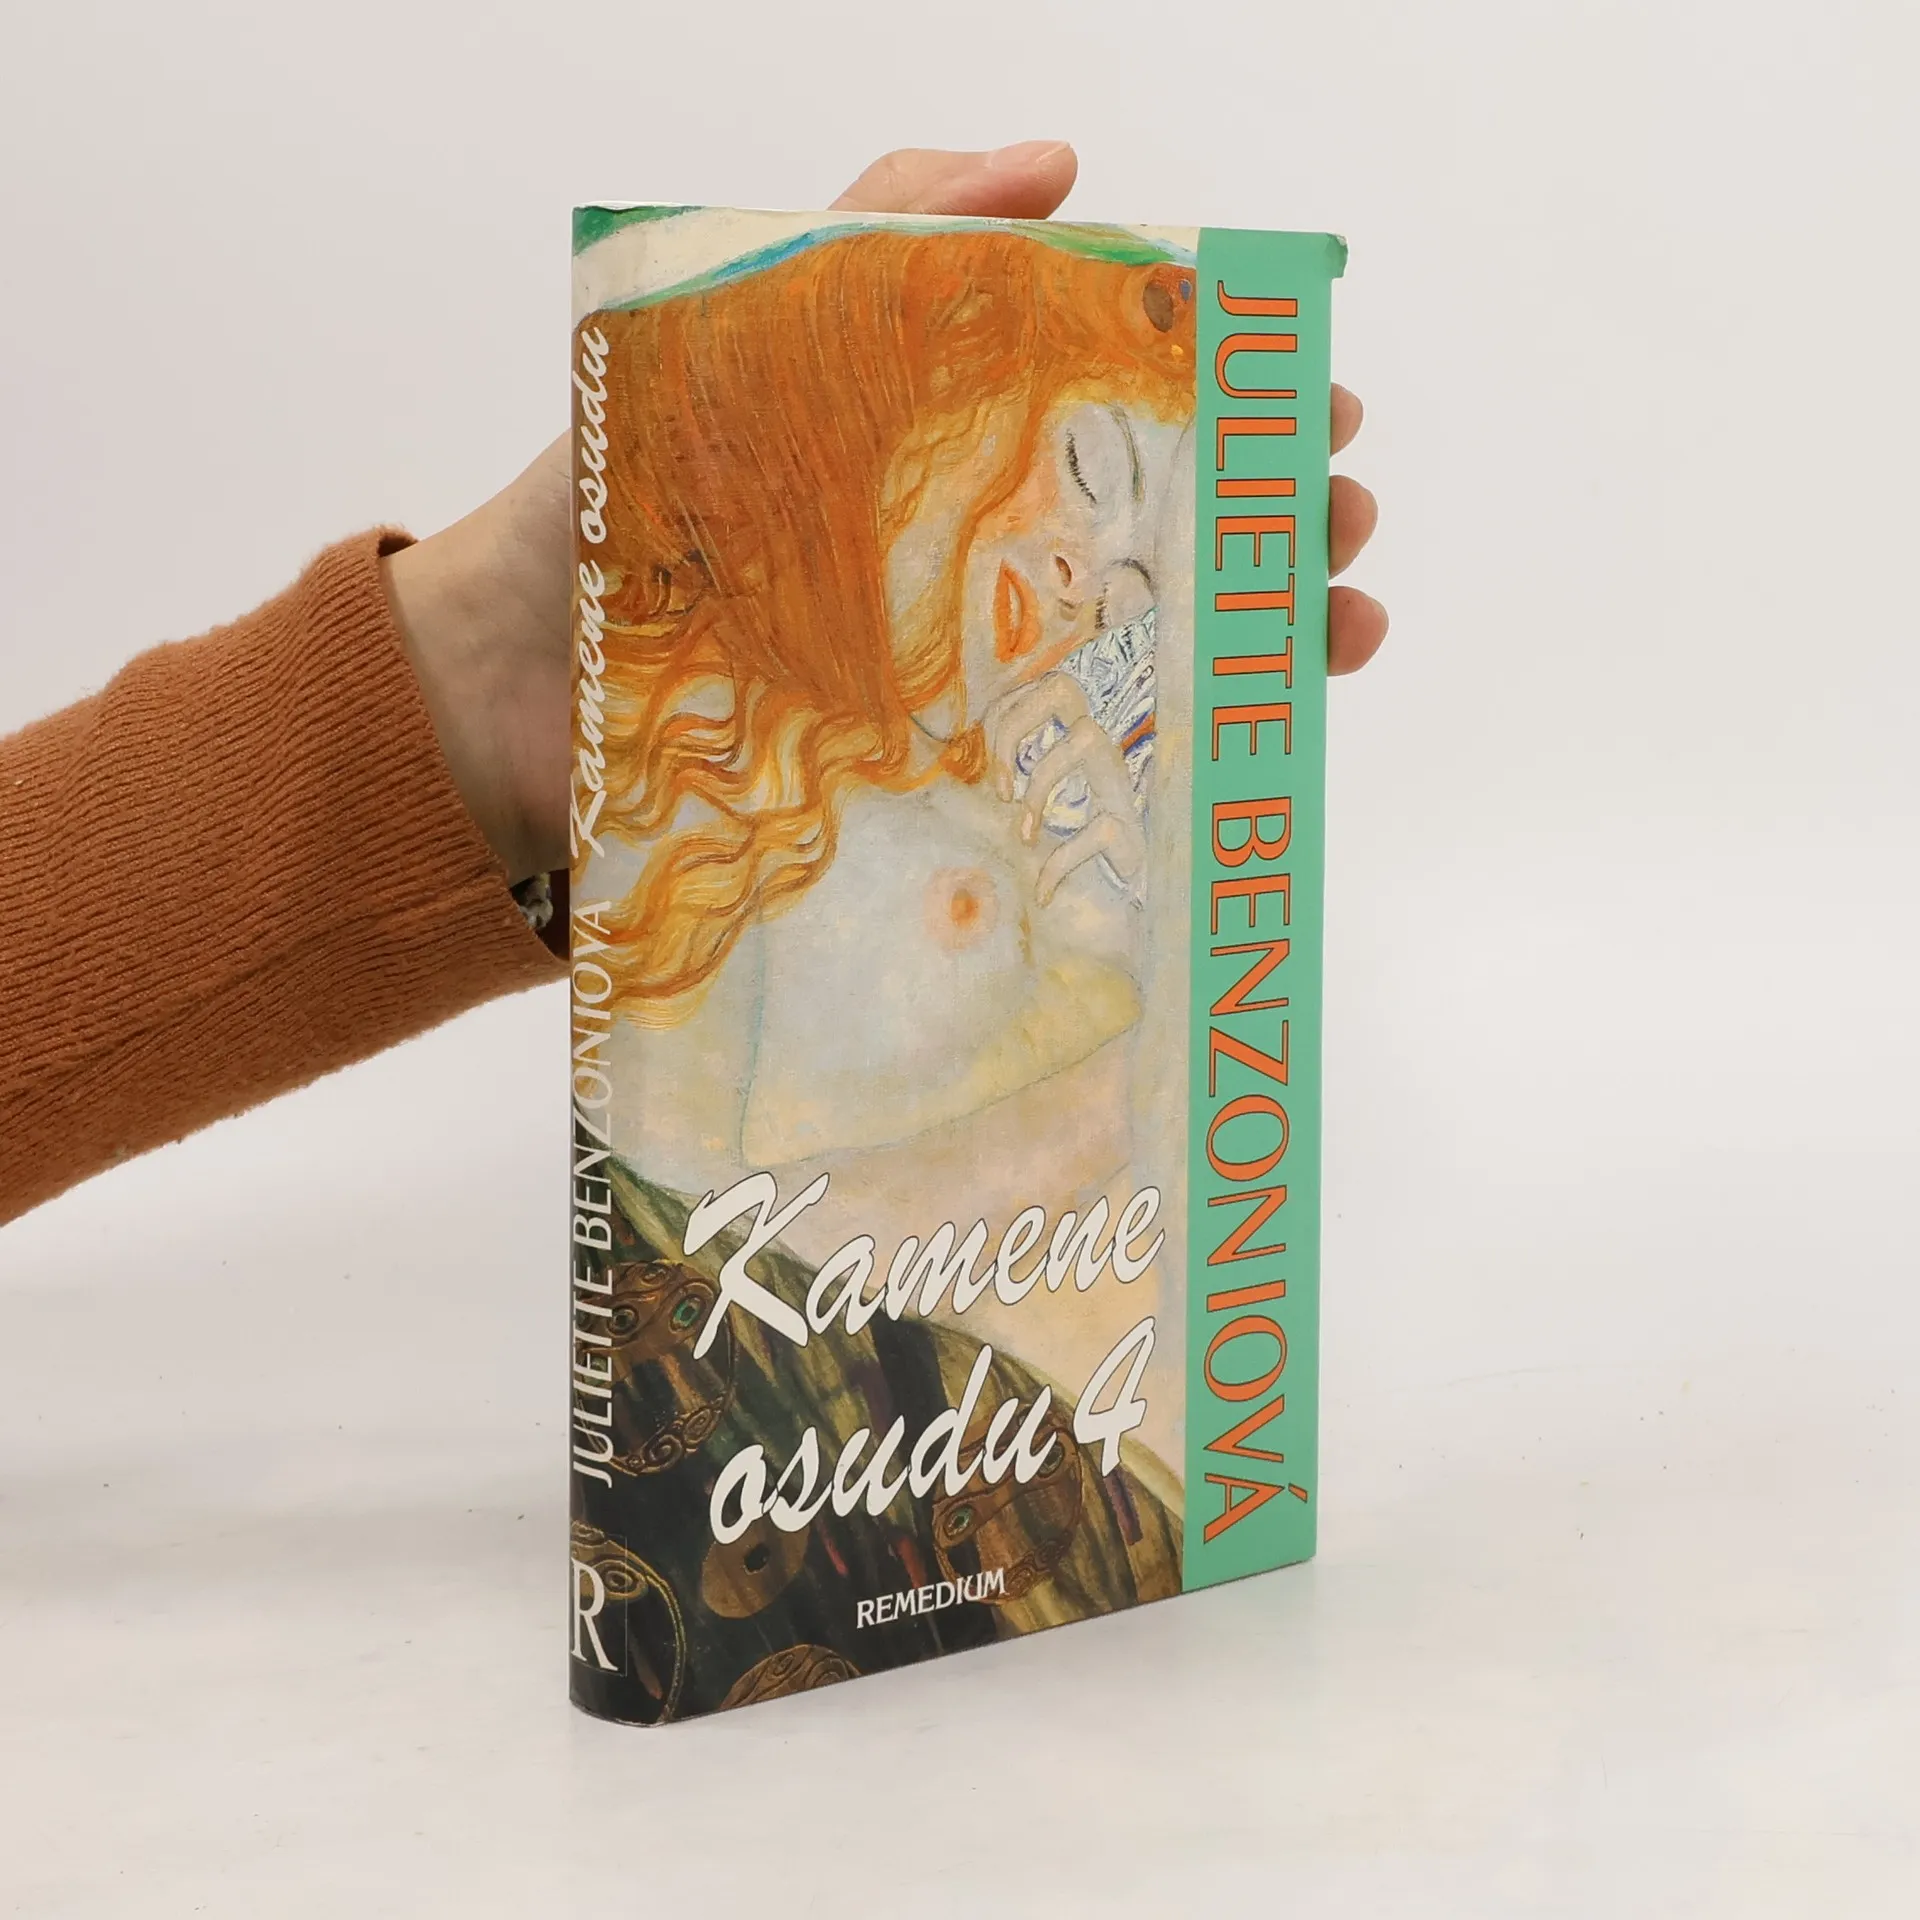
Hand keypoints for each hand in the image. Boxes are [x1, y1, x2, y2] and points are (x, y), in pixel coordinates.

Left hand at [382, 143, 1385, 883]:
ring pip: (1143, 647)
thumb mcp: (740, 332)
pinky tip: (1246, 744)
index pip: (1119, 402)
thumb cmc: (614, 503)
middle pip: (1156, 524)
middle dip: (1271, 509)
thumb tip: (1060, 164)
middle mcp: (965, 557)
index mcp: (937, 442)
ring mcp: (955, 676)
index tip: (1304, 384)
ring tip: (1334, 613)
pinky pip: (1073, 771)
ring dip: (1256, 631)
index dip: (1224, 390)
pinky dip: (1171, 760)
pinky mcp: (933, 783)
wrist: (512, 694)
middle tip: (1337, 502)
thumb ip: (880, 234)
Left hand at [985, 672, 1146, 905]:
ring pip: (1086, 737)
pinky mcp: (1131, 829)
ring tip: (1024, 836)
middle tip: (1001, 787)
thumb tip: (951, 774)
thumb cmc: (1069, 847)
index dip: (1001, 718)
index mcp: (1073, 742)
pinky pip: (1097, 829)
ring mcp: (1119, 785)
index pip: (1035, 690)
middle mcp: (1100, 752)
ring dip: (1040, 786)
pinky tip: (1044, 892)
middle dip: (1015, 725)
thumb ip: (1004, 786)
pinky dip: (1060, 865)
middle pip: (1062, 686)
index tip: (992, 777)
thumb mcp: (1032, 811)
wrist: (1120, 896)